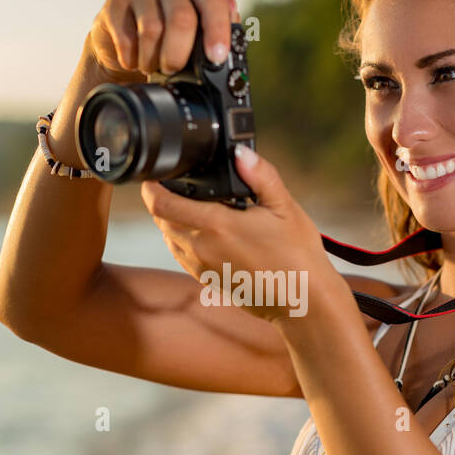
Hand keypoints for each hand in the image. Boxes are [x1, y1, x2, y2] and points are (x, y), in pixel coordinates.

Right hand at [87, 0, 238, 83]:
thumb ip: (219, 30)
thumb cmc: (168, 46)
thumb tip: (233, 9)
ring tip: (151, 69)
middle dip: (179, 53)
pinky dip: (131, 57)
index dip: (217, 30)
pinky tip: (132, 62)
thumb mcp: (197, 44)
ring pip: (151, 29)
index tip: (216, 58)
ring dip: (152, 59)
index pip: (213, 2)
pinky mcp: (116, 3)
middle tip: (173, 71)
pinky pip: (125, 34)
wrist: (126, 51)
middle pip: (182, 16)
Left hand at [140, 145, 341, 325]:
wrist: (303, 303)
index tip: (154, 175)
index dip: (151, 187)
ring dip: (172, 220)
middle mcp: (201, 248)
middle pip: (161, 219)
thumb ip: (260, 175)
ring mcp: (201, 267)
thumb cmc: (298, 256)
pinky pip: (181, 255)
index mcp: (217, 225)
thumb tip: (239, 151)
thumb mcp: (285, 208)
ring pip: (169, 238)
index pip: (162, 204)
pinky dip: (183, 239)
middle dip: (163, 199)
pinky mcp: (206, 280)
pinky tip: (205, 232)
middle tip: (178, 184)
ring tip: (193, 205)